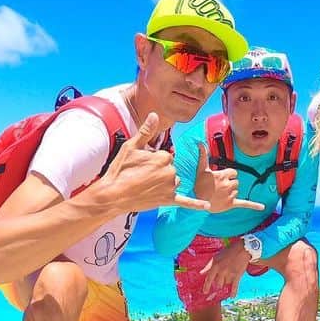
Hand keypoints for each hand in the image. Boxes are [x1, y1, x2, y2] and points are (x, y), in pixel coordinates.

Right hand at [94, 112, 210, 213]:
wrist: (112, 195)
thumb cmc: (120, 170)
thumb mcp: (131, 147)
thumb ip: (146, 131)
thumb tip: (154, 115)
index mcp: (164, 157)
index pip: (165, 156)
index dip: (152, 160)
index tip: (140, 165)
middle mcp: (170, 172)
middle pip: (170, 168)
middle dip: (158, 171)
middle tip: (140, 176)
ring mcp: (170, 187)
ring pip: (174, 181)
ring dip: (165, 183)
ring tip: (146, 186)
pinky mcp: (167, 200)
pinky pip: (185, 201)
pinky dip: (196, 204)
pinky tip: (207, 205)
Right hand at [193, 143, 264, 212]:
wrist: (198, 202)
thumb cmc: (199, 185)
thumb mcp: (201, 169)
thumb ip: (203, 156)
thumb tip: (201, 143)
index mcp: (223, 175)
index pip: (234, 172)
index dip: (228, 175)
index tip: (220, 179)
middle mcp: (228, 184)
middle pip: (236, 182)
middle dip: (230, 184)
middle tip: (219, 188)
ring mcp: (230, 195)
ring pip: (237, 191)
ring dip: (231, 192)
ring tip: (220, 195)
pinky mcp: (231, 204)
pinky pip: (245, 203)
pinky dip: (254, 205)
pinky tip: (262, 207)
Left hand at [199, 242, 250, 296]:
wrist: (242, 249)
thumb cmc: (228, 252)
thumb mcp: (216, 257)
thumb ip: (208, 266)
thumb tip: (201, 272)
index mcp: (215, 266)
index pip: (209, 279)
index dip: (206, 286)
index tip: (205, 292)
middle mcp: (222, 271)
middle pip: (218, 284)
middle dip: (218, 284)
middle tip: (220, 282)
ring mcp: (230, 274)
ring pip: (226, 284)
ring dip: (226, 283)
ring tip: (228, 279)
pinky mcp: (237, 276)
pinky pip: (234, 286)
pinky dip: (233, 292)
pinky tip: (232, 296)